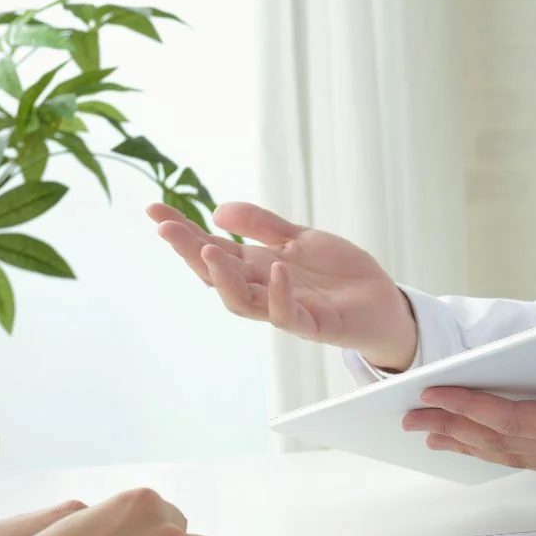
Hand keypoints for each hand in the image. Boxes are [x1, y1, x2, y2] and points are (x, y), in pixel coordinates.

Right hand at [149, 202, 417, 369]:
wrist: (382, 301)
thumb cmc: (339, 273)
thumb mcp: (299, 237)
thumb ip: (262, 225)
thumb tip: (216, 211)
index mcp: (257, 267)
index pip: (211, 249)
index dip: (183, 232)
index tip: (153, 211)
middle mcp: (263, 290)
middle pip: (216, 276)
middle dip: (189, 253)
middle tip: (167, 229)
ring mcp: (286, 309)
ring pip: (242, 302)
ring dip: (224, 278)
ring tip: (209, 250)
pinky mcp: (314, 324)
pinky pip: (288, 316)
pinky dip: (280, 294)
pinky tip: (276, 270)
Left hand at [404, 359, 535, 504]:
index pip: (516, 417)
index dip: (473, 405)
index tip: (437, 392)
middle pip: (501, 437)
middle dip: (453, 425)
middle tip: (411, 415)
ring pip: (509, 450)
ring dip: (467, 441)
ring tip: (431, 433)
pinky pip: (527, 454)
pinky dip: (495, 449)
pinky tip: (481, 446)